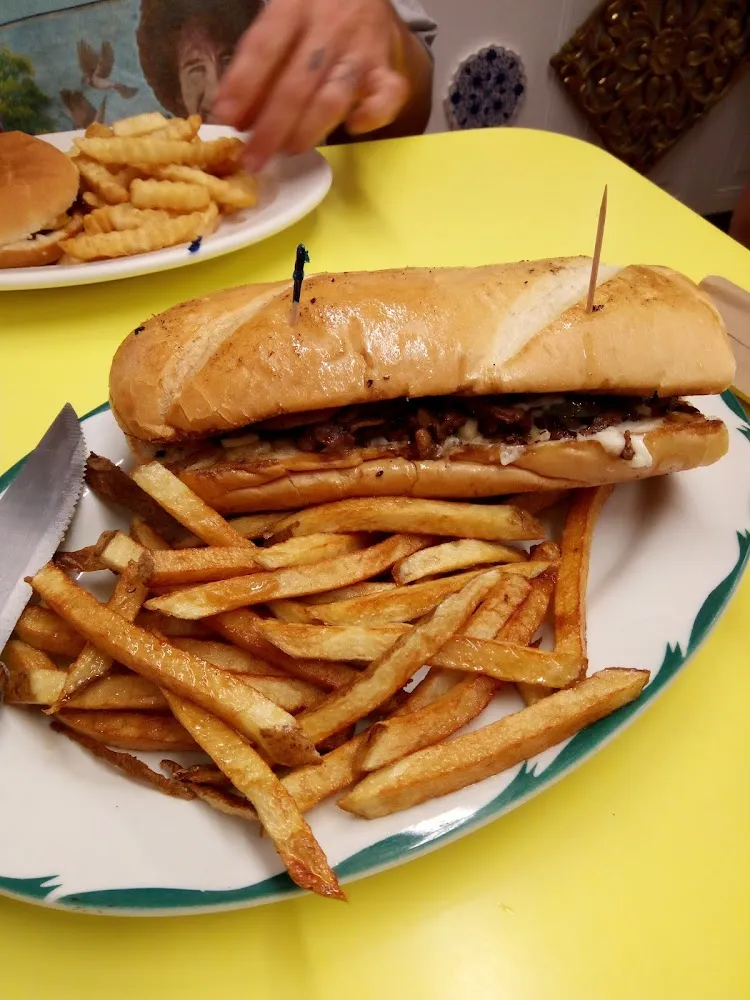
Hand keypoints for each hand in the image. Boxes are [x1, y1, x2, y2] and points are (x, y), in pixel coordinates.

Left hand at [212, 0, 410, 170]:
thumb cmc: (313, 14)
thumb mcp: (281, 21)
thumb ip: (259, 62)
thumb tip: (232, 115)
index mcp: (295, 5)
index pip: (265, 47)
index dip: (242, 86)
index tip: (224, 119)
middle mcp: (330, 26)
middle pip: (297, 84)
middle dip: (271, 128)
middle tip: (253, 158)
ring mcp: (362, 50)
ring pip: (333, 98)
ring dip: (307, 131)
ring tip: (287, 151)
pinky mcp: (388, 70)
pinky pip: (387, 97)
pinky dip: (371, 116)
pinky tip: (353, 128)